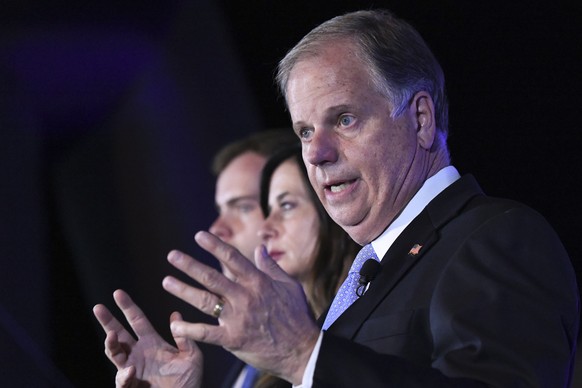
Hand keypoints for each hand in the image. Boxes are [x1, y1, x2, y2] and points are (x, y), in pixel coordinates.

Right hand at [93, 290, 202, 387]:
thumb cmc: (189, 382)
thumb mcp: (191, 357)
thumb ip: (184, 338)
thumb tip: (175, 315)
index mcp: (152, 343)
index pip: (137, 320)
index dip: (127, 307)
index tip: (117, 293)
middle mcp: (138, 354)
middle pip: (118, 334)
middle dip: (108, 321)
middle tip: (98, 307)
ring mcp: (132, 370)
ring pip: (114, 354)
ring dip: (111, 344)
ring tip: (111, 335)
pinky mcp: (129, 386)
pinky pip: (122, 380)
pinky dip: (124, 375)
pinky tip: (130, 370)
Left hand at [161, 231, 319, 384]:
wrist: (301, 349)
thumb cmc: (297, 316)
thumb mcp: (289, 286)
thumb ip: (271, 267)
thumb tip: (259, 248)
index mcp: (258, 282)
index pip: (232, 258)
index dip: (214, 245)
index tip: (199, 236)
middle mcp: (245, 297)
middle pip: (212, 277)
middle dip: (190, 265)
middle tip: (172, 255)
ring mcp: (238, 318)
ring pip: (205, 301)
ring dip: (183, 290)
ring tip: (166, 281)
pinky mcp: (233, 339)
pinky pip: (206, 333)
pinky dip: (189, 329)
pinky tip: (174, 324)